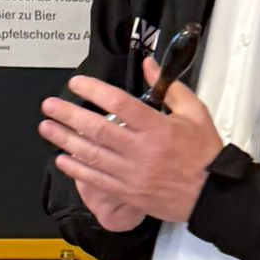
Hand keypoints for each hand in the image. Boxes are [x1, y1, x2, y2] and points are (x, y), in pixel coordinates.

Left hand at [41, 56, 223, 223]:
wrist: (212, 194)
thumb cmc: (205, 155)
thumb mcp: (194, 113)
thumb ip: (170, 88)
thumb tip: (150, 65)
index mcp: (158, 128)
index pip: (120, 104)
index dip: (94, 91)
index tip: (77, 84)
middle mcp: (142, 151)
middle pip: (97, 130)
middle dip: (69, 115)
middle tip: (50, 106)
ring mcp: (133, 174)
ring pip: (92, 155)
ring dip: (65, 140)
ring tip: (47, 128)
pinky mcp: (129, 192)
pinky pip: (96, 180)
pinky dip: (76, 169)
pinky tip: (62, 159)